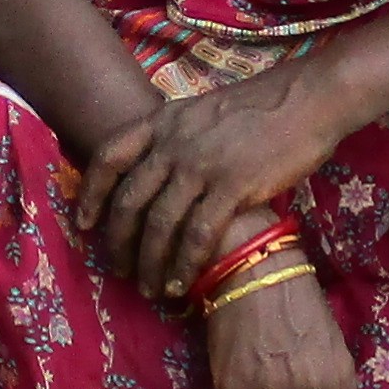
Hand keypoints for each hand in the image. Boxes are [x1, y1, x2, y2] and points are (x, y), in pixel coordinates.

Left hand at [73, 59, 336, 295]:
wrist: (305, 100)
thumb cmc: (258, 108)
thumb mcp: (201, 112)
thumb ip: (174, 138)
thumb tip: (157, 175)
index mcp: (161, 121)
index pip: (108, 156)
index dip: (91, 194)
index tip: (83, 225)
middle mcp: (173, 143)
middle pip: (129, 200)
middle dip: (118, 242)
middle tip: (118, 270)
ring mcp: (200, 165)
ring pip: (160, 224)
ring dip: (150, 263)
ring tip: (149, 288)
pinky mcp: (232, 186)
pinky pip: (197, 236)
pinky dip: (184, 266)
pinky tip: (181, 286)